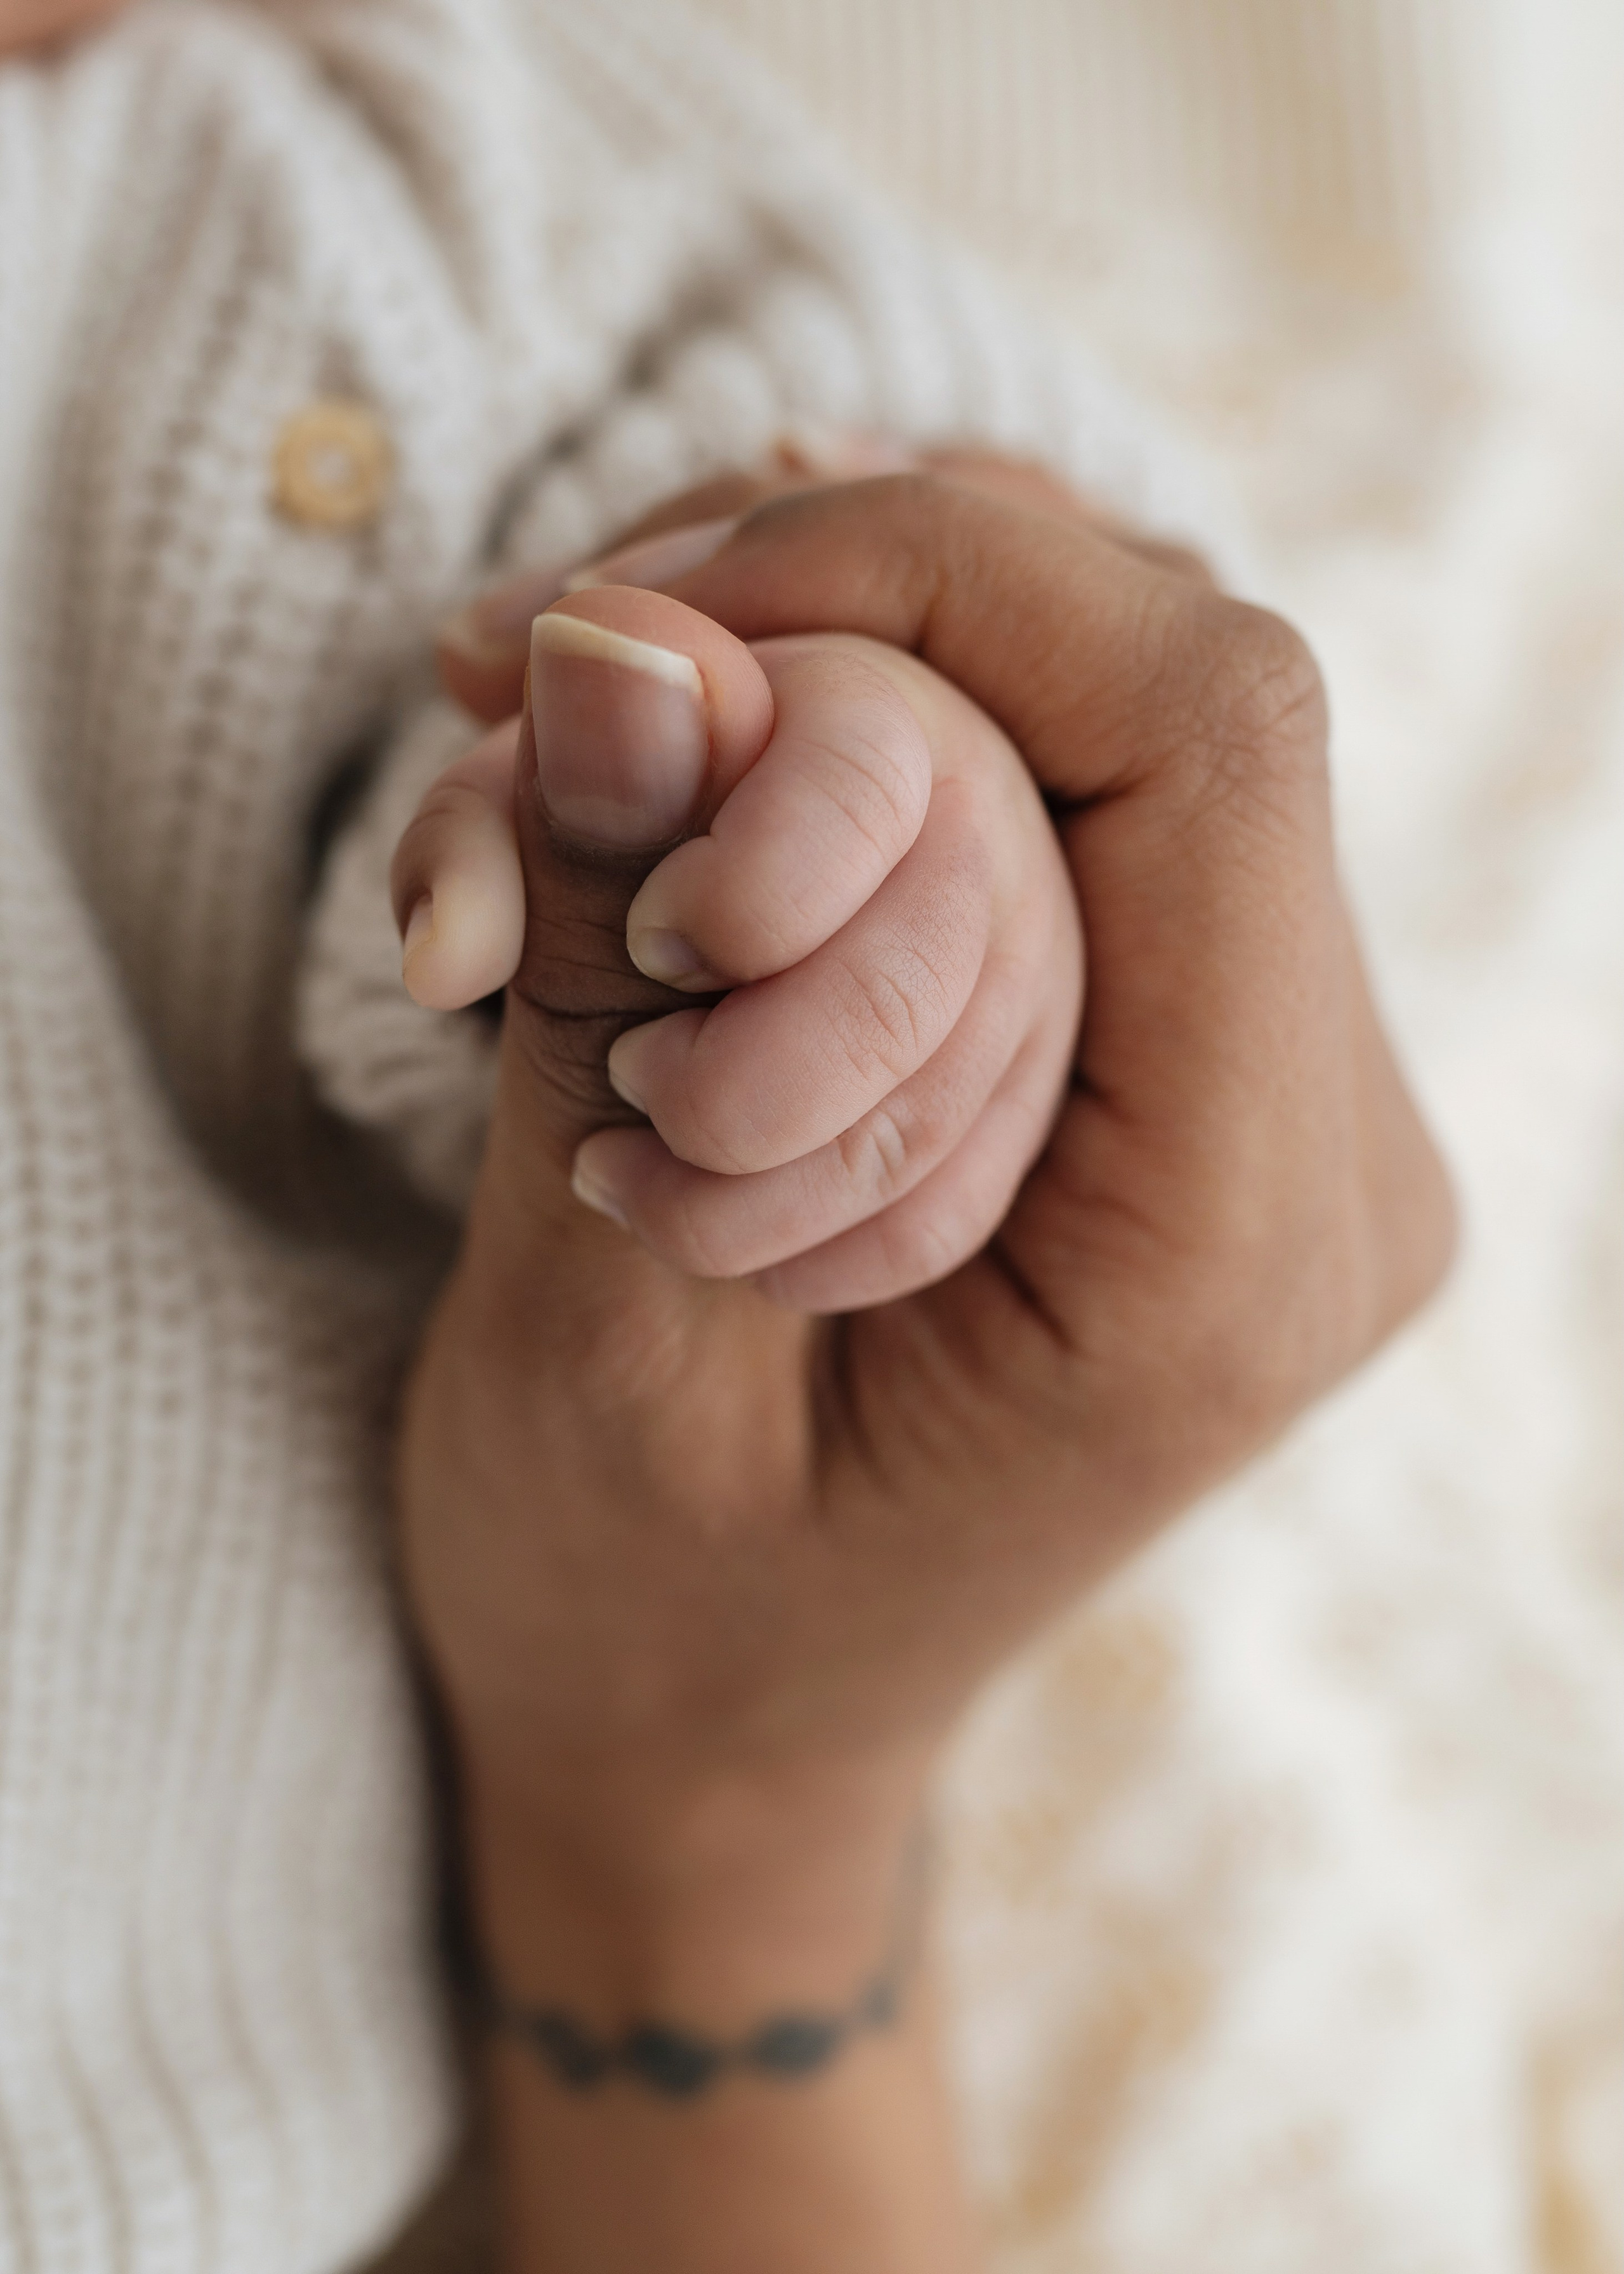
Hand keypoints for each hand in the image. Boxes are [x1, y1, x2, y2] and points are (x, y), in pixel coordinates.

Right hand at [400, 472, 1452, 2271]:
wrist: (717, 1728)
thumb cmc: (644, 1612)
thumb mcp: (588, 1342)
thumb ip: (620, 990)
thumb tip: (617, 639)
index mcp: (1224, 1256)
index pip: (1206, 733)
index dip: (923, 575)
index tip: (620, 621)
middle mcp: (1314, 1152)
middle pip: (1155, 680)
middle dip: (826, 610)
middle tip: (517, 668)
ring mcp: (1262, 1094)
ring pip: (1100, 689)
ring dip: (819, 646)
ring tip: (558, 731)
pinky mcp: (1165, 1054)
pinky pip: (1058, 770)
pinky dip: (858, 703)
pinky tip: (689, 733)